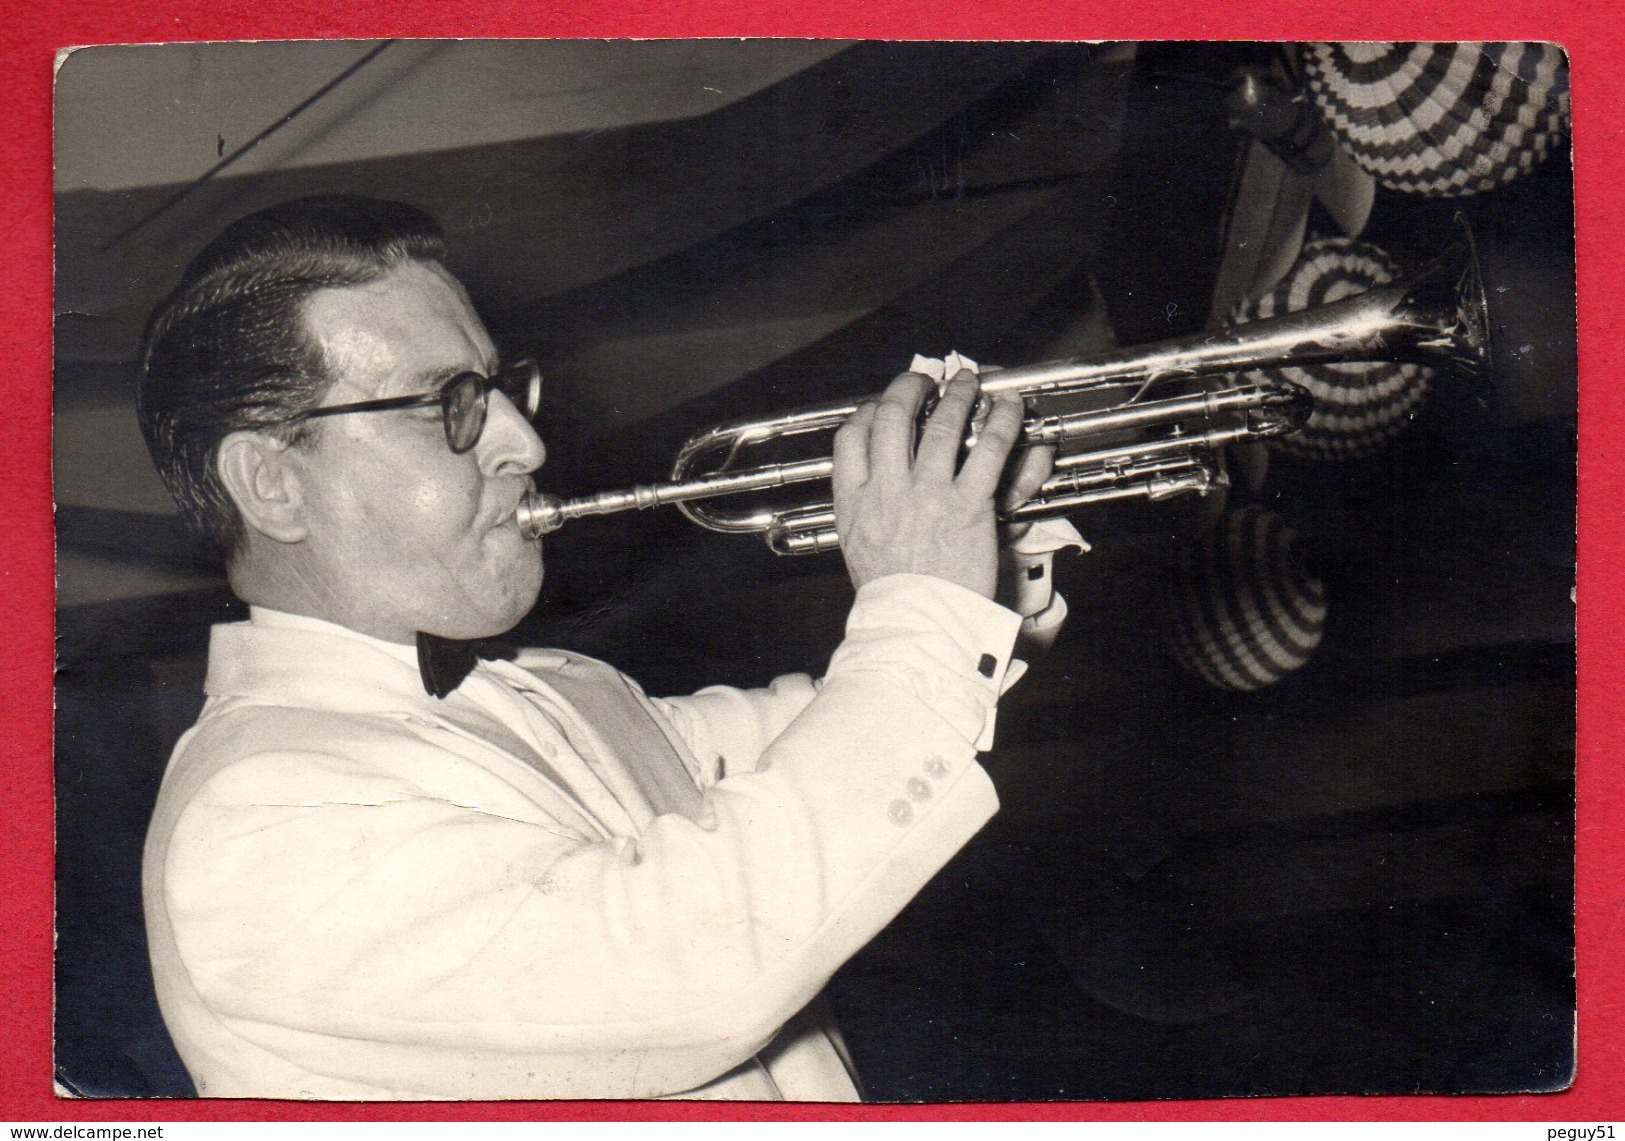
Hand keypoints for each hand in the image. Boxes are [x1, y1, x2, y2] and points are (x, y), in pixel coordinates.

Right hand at [831, 368, 1025, 598]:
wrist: (917, 624)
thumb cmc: (892, 595)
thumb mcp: (857, 547)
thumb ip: (861, 509)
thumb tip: (870, 484)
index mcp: (853, 502)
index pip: (849, 438)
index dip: (867, 412)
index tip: (880, 407)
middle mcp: (887, 490)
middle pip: (892, 418)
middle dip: (908, 389)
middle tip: (923, 382)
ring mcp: (928, 495)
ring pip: (941, 425)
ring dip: (957, 396)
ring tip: (966, 383)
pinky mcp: (968, 506)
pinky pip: (989, 451)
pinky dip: (1002, 422)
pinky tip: (1007, 407)